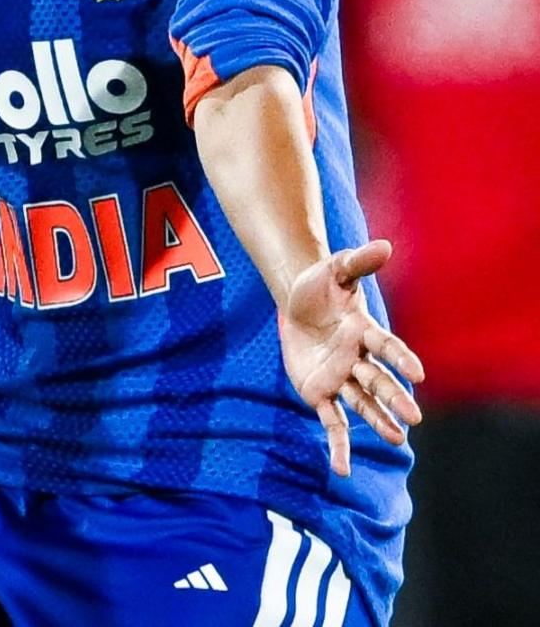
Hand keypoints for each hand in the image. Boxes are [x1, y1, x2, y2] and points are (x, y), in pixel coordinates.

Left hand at [277, 239, 425, 475]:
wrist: (299, 300)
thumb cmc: (321, 285)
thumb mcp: (335, 269)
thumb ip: (357, 261)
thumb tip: (386, 246)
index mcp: (365, 332)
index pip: (386, 346)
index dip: (401, 358)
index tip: (418, 373)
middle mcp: (357, 360)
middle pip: (378, 380)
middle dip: (394, 398)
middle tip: (413, 417)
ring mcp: (340, 378)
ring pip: (362, 404)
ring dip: (379, 421)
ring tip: (399, 438)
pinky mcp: (320, 392)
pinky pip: (332, 421)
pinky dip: (338, 445)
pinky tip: (342, 470)